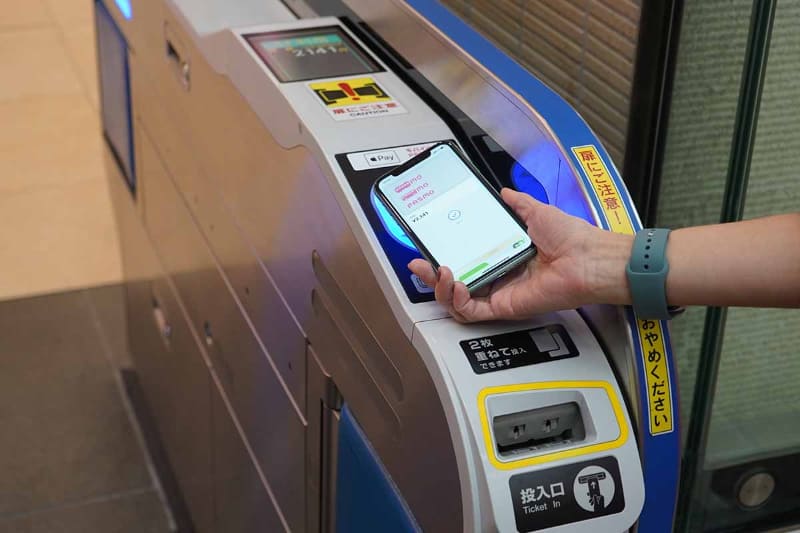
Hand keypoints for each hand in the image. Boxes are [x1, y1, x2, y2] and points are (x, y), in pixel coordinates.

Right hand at [408, 188, 632, 321]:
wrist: (590, 258)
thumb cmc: (573, 238)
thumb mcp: (536, 212)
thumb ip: (516, 204)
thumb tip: (503, 192)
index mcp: (504, 256)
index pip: (466, 259)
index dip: (444, 255)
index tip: (428, 247)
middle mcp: (500, 277)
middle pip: (455, 284)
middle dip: (431, 277)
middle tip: (419, 265)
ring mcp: (501, 293)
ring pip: (458, 301)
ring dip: (441, 289)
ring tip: (438, 272)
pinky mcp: (505, 307)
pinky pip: (473, 311)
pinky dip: (458, 300)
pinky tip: (455, 284)